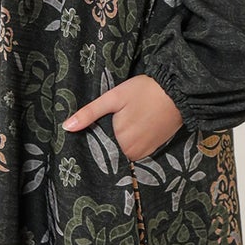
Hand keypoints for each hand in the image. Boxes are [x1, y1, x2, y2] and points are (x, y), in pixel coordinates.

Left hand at [61, 73, 183, 162]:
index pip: (98, 149)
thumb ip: (90, 113)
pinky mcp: (154, 149)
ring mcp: (144, 152)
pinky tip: (131, 130)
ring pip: (123, 152)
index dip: (92, 141)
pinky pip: (135, 151)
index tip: (90, 132)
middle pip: (111, 151)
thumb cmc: (144, 91)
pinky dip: (131, 144)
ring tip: (120, 126)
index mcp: (120, 142)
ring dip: (118, 143)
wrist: (178, 92)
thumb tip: (66, 127)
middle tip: (107, 125)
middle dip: (105, 142)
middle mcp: (132, 153)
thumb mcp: (114, 97)